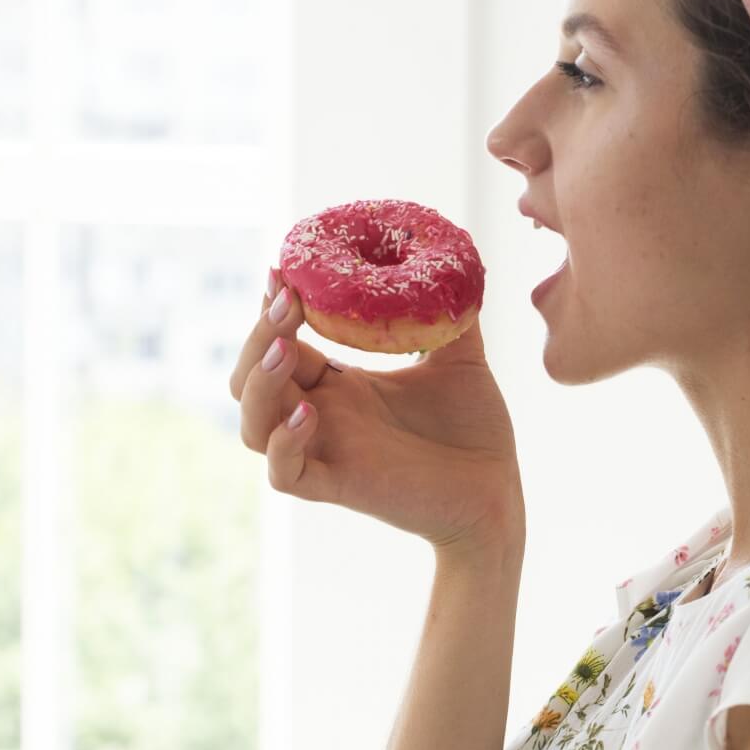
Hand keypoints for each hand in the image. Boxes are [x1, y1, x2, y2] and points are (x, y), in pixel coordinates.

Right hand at [229, 268, 523, 556]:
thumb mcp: (461, 357)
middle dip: (258, 337)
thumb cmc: (476, 430)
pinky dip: (284, 443)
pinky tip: (310, 413)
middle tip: (287, 300)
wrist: (499, 491)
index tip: (285, 270)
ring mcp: (326, 452)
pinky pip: (285, 474)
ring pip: (252, 424)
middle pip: (250, 378)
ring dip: (259, 383)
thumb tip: (457, 258)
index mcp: (341, 385)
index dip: (274, 309)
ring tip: (287, 349)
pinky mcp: (339, 486)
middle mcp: (323, 416)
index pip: (283, 343)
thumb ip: (451, 312)